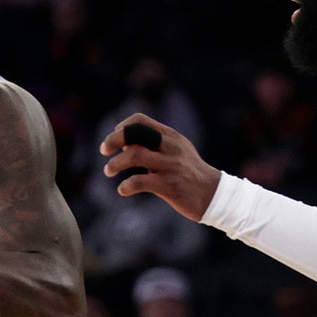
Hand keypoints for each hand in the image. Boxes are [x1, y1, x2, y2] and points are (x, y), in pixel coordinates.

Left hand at [99, 113, 222, 220]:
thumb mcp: (176, 152)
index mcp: (170, 136)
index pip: (140, 121)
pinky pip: (140, 182)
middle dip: (113, 140)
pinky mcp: (170, 186)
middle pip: (135, 134)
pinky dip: (126, 186)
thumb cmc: (189, 173)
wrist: (214, 195)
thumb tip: (124, 144)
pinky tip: (123, 190)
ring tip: (108, 171)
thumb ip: (153, 145)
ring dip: (115, 163)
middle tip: (103, 151)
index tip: (113, 139)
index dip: (122, 127)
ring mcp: (170, 166)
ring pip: (134, 155)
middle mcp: (170, 147)